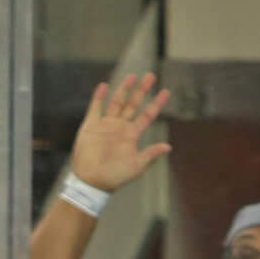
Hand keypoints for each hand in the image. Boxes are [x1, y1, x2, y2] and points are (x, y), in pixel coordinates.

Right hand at [68, 72, 171, 194]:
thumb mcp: (136, 166)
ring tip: (132, 76)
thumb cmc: (115, 177)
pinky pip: (95, 108)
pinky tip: (104, 85)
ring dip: (124, 89)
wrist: (91, 182)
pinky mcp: (91, 126)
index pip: (147, 115)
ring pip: (117, 102)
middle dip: (142, 90)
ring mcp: (105, 125)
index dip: (156, 104)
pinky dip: (99, 97)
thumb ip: (150, 154)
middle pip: (133, 104)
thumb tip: (168, 146)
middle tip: (151, 76)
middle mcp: (120, 127)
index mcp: (132, 135)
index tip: (166, 92)